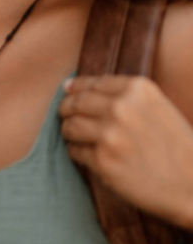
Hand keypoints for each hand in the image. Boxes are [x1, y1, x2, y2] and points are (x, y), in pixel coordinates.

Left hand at [60, 75, 192, 227]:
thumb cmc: (175, 146)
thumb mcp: (157, 108)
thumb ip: (121, 96)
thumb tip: (68, 85)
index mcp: (139, 89)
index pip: (91, 83)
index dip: (77, 90)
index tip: (69, 94)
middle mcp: (122, 107)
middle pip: (76, 103)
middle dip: (68, 111)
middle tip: (70, 119)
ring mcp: (110, 134)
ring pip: (70, 126)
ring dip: (71, 132)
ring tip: (83, 138)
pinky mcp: (102, 160)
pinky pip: (75, 151)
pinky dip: (79, 153)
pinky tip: (94, 157)